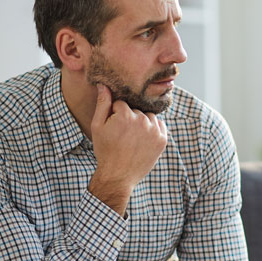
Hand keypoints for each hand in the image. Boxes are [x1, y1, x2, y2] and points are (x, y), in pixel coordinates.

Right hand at [88, 84, 167, 213]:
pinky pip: (159, 125)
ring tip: (132, 138)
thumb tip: (104, 85)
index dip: (115, 115)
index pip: (121, 104)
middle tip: (122, 135)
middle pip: (136, 110)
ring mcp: (155, 131)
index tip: (113, 127)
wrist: (118, 175)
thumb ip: (103, 104)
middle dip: (129, 118)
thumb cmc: (105, 150)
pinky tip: (143, 140)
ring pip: (148, 117)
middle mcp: (143, 120)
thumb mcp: (98, 126)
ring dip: (142, 123)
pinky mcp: (163, 140)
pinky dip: (153, 130)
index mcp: (126, 115)